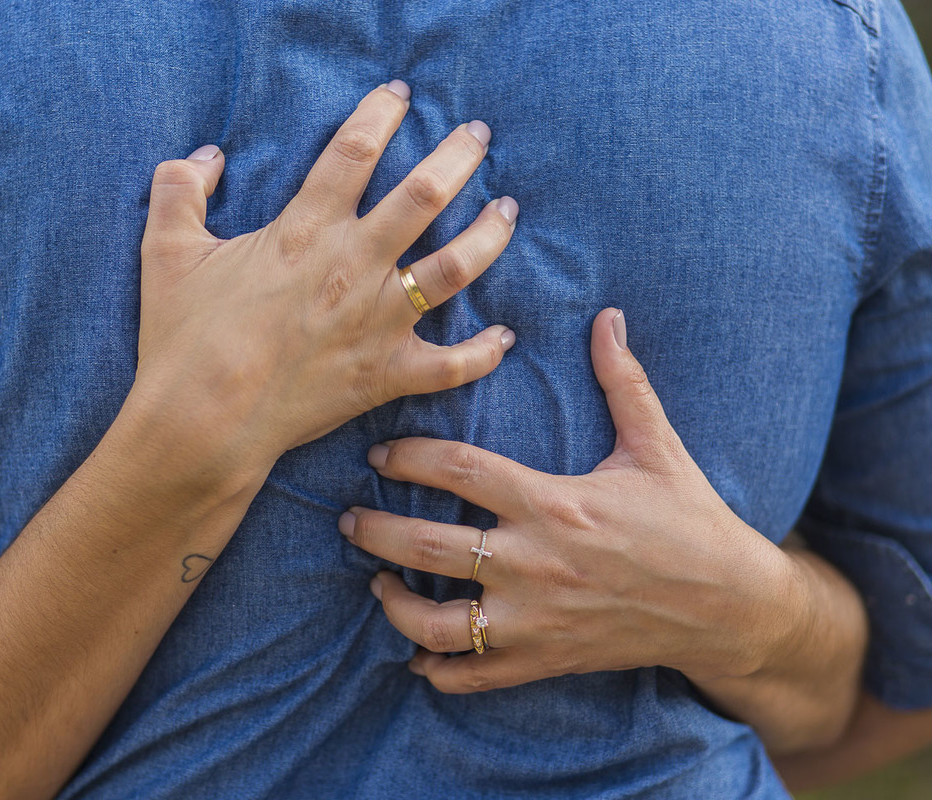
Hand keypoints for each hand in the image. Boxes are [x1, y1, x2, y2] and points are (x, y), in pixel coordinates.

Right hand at [130, 82, 518, 464]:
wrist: (202, 422)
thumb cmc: (183, 339)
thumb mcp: (164, 252)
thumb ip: (179, 190)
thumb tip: (205, 155)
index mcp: (305, 229)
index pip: (354, 151)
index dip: (380, 114)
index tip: (398, 95)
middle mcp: (353, 265)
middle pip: (425, 194)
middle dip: (459, 156)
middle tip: (478, 135)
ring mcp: (377, 321)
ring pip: (456, 267)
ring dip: (490, 234)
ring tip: (506, 210)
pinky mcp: (385, 375)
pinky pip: (452, 365)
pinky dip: (483, 353)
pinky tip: (503, 336)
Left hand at [339, 308, 798, 691]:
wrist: (731, 607)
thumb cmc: (691, 520)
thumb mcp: (658, 446)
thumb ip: (623, 381)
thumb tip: (608, 315)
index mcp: (555, 503)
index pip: (458, 472)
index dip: (408, 458)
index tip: (379, 454)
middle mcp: (536, 563)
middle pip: (429, 549)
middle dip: (374, 533)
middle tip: (347, 520)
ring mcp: (537, 619)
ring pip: (438, 625)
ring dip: (394, 606)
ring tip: (376, 584)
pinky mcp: (546, 658)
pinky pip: (474, 676)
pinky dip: (435, 669)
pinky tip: (414, 653)